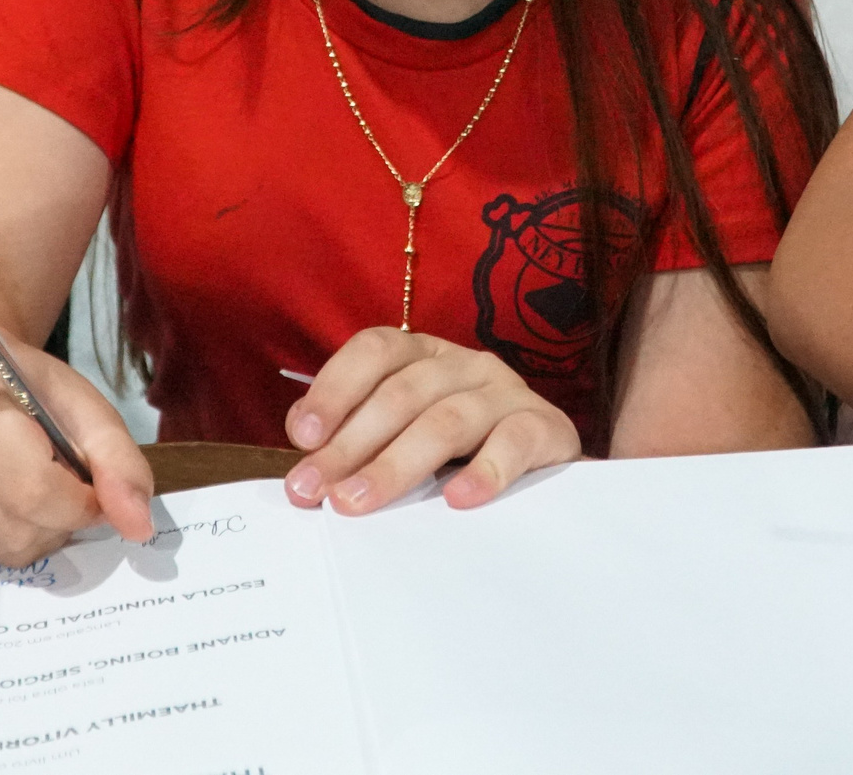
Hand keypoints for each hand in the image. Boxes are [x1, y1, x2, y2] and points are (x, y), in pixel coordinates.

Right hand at [0, 334, 153, 565]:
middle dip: (60, 518)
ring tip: (30, 485)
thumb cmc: (21, 384)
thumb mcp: (77, 398)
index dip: (83, 502)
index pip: (34, 489)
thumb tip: (137, 525)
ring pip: (1, 549)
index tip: (97, 487)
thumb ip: (116, 456)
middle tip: (63, 481)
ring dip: (35, 531)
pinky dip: (3, 535)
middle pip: (18, 528)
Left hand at [283, 327, 580, 515]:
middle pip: (402, 393)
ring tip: (359, 502)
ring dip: (396, 464)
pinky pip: (514, 442)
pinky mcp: (546, 427)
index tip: (303, 437)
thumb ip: (357, 436)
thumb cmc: (461, 452)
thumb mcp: (405, 434)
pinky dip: (485, 470)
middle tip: (314, 491)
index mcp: (424, 354)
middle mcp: (464, 363)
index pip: (376, 350)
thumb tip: (304, 458)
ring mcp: (507, 392)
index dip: (335, 388)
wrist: (549, 469)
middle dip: (350, 445)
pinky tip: (457, 500)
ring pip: (447, 420)